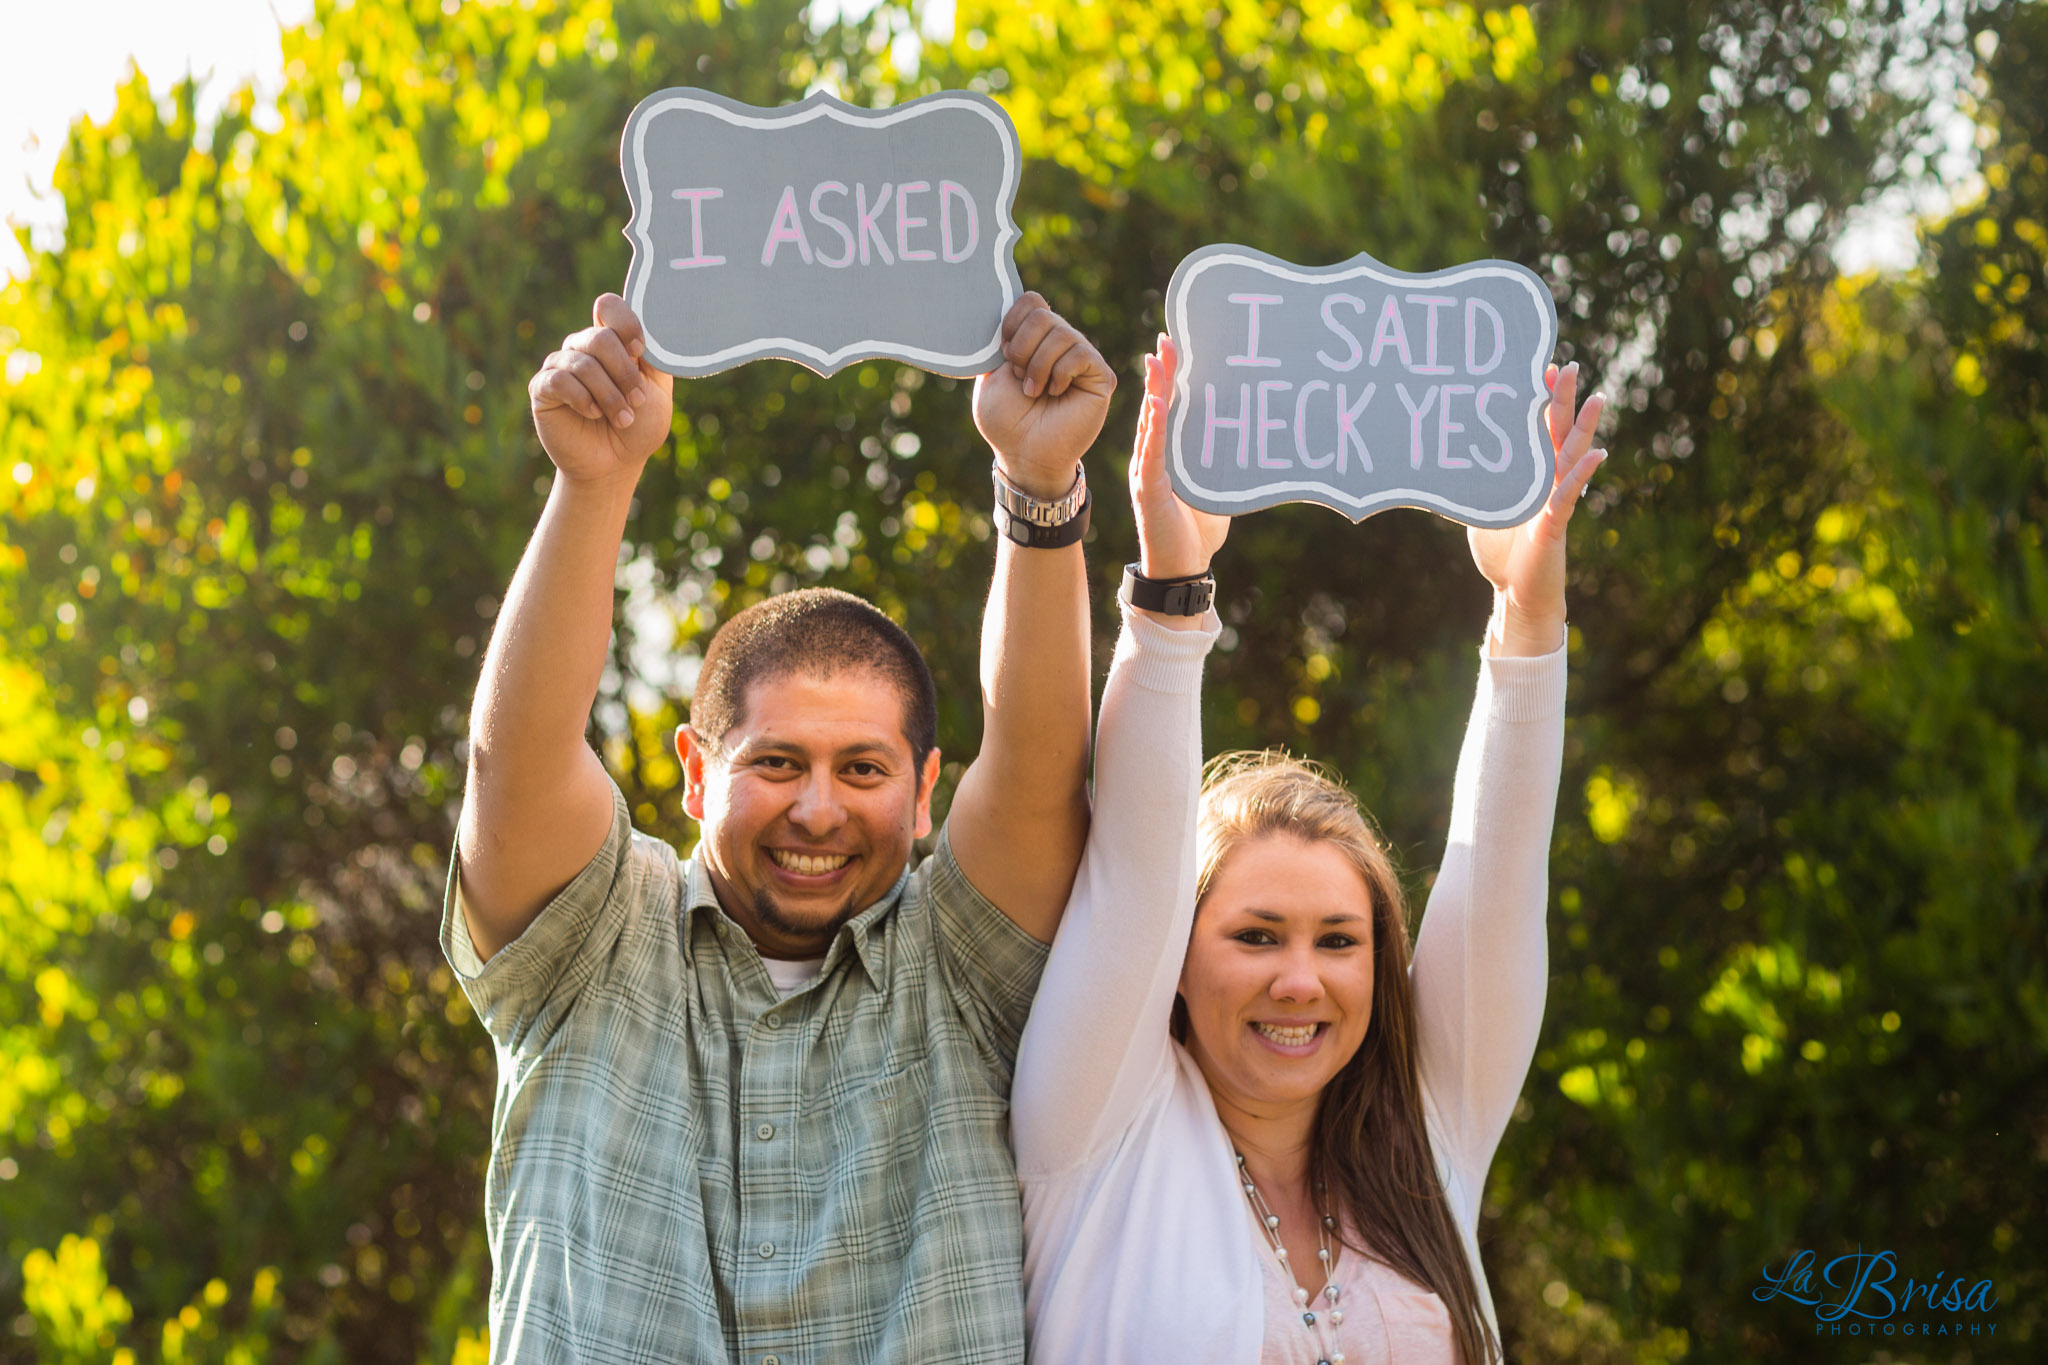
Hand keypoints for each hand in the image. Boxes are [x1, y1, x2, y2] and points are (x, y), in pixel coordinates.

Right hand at [528, 294, 675, 486]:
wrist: (615, 463)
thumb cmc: (638, 425)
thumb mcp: (657, 390)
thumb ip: (654, 358)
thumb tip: (653, 327)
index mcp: (611, 341)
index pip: (608, 307)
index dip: (625, 324)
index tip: (640, 351)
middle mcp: (582, 347)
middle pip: (600, 337)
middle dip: (624, 372)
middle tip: (637, 400)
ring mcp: (560, 365)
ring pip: (584, 363)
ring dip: (610, 395)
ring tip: (623, 419)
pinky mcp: (542, 388)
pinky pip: (560, 381)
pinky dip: (583, 399)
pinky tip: (593, 414)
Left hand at [973, 292, 1115, 498]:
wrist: (1024, 455)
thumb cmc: (1006, 421)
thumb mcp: (991, 375)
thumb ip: (1001, 340)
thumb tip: (1009, 306)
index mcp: (1035, 339)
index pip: (1031, 300)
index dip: (1012, 321)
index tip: (1003, 353)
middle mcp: (1061, 343)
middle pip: (1043, 313)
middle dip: (1021, 347)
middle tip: (1020, 378)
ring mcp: (1082, 358)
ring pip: (1061, 333)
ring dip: (1038, 366)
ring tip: (1034, 392)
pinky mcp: (1101, 375)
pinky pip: (1081, 353)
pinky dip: (1060, 373)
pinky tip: (1056, 393)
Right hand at [1130, 334, 1228, 580]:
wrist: (1183, 569)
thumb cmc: (1197, 532)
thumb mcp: (1216, 488)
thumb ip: (1222, 464)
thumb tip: (1249, 441)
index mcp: (1169, 455)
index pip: (1169, 408)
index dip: (1171, 377)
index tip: (1177, 346)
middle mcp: (1154, 457)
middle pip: (1156, 405)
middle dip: (1161, 372)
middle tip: (1167, 339)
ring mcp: (1147, 470)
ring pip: (1150, 422)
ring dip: (1154, 389)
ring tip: (1157, 360)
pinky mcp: (1148, 487)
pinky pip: (1151, 451)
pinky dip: (1154, 426)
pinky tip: (1158, 403)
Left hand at [1466, 361, 1606, 655]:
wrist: (1516, 594)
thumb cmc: (1501, 553)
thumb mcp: (1478, 510)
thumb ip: (1469, 485)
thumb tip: (1434, 464)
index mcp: (1530, 475)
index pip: (1537, 429)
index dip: (1539, 400)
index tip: (1537, 367)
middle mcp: (1547, 481)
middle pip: (1557, 432)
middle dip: (1563, 399)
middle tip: (1568, 364)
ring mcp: (1554, 499)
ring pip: (1572, 457)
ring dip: (1585, 428)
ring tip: (1597, 397)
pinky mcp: (1556, 523)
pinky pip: (1571, 494)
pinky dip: (1583, 474)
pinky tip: (1599, 454)